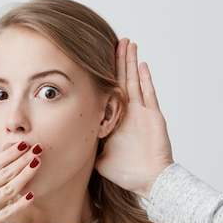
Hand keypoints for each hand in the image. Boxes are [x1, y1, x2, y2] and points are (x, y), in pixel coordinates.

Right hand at [0, 143, 41, 222]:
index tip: (22, 145)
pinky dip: (20, 204)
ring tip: (38, 164)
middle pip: (3, 173)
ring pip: (8, 190)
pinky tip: (32, 195)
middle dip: (22, 160)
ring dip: (25, 176)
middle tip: (38, 149)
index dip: (8, 154)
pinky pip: (6, 214)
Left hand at [95, 38, 173, 199]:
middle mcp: (128, 113)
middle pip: (121, 81)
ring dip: (130, 63)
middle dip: (117, 61)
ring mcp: (142, 113)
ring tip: (127, 43)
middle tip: (113, 41)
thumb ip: (88, 149)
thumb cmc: (128, 174)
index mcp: (115, 120)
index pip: (107, 93)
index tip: (95, 60)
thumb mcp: (100, 160)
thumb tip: (69, 147)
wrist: (150, 181)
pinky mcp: (153, 116)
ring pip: (134, 82)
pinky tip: (141, 64)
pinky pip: (148, 94)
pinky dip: (145, 79)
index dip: (102, 77)